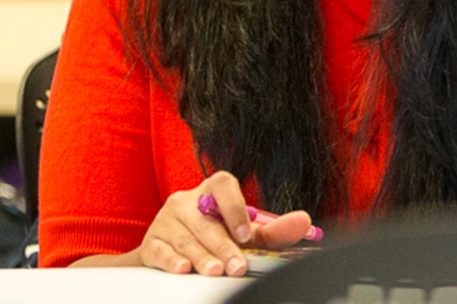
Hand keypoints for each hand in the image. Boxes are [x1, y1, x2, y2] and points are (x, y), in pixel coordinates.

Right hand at [135, 171, 313, 276]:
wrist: (173, 250)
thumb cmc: (215, 238)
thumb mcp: (244, 234)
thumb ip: (273, 231)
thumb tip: (304, 222)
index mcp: (211, 192)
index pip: (222, 184)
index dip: (235, 206)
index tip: (246, 233)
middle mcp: (186, 201)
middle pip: (205, 220)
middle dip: (223, 246)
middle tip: (237, 266)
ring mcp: (167, 221)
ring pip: (185, 238)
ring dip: (201, 256)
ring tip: (214, 271)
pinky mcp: (152, 242)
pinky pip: (160, 249)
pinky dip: (170, 259)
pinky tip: (182, 268)